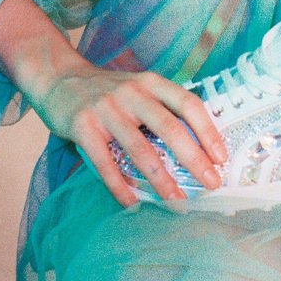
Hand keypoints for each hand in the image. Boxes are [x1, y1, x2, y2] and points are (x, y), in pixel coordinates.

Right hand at [33, 61, 228, 207]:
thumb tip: (195, 147)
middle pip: (169, 127)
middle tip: (210, 183)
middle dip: (193, 158)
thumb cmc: (107, 91)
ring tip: (176, 201)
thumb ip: (161, 109)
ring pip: (139, 148)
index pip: (187, 103)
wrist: (59, 77)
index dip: (208, 130)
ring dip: (160, 178)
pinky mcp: (82, 126)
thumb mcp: (138, 88)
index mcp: (151, 82)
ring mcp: (106, 108)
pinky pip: (104, 163)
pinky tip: (131, 203)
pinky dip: (119, 186)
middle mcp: (132, 92)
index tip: (221, 157)